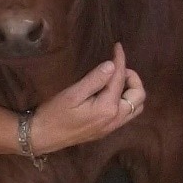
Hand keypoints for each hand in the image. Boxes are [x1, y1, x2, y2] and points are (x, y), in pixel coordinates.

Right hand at [29, 43, 144, 154]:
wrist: (43, 137)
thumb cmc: (54, 114)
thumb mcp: (72, 94)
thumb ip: (94, 80)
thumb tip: (112, 65)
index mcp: (108, 108)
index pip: (120, 79)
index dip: (120, 60)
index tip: (117, 46)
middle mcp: (115, 119)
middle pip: (139, 96)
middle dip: (132, 77)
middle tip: (116, 67)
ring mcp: (112, 126)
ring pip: (136, 107)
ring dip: (132, 90)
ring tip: (116, 79)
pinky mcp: (107, 129)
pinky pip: (127, 114)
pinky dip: (126, 100)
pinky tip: (111, 93)